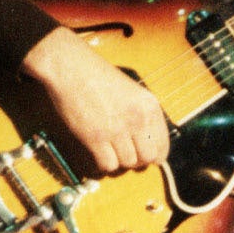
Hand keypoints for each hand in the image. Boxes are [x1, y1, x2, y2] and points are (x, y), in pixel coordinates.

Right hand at [22, 27, 169, 174]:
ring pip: (127, 163)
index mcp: (150, 106)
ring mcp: (117, 129)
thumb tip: (146, 143)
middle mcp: (137, 119)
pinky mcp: (95, 137)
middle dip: (137, 161)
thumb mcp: (132, 91)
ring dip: (118, 160)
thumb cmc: (98, 76)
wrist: (71, 67)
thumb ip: (143, 115)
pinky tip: (99, 152)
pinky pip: (107, 164)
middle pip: (148, 158)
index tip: (144, 155)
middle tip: (126, 153)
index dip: (153, 155)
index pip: (162, 146)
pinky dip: (103, 163)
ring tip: (109, 148)